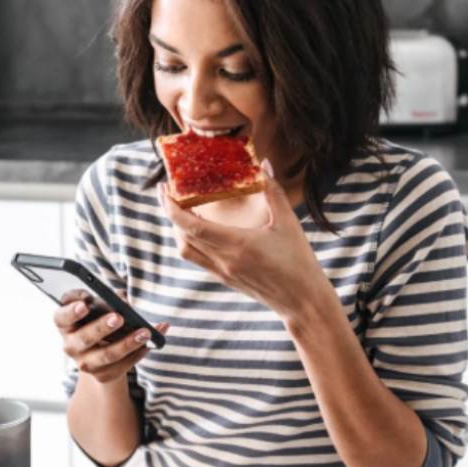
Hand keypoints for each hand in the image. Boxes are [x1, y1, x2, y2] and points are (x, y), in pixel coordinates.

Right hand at [53, 300, 169, 383]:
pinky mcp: (102, 375)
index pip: (62, 317)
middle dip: (102, 328)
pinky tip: (151, 343)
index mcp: (65, 324)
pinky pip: (123, 365)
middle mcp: (70, 345)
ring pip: (107, 355)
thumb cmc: (97, 319)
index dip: (72, 312)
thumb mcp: (97, 305)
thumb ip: (106, 298)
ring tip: (145, 332)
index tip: (85, 305)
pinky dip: (139, 353)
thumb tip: (123, 300)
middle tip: (119, 317)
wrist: (99, 349)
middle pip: (85, 338)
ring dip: (128, 343)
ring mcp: (85, 363)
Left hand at [158, 159, 332, 321]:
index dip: (172, 208)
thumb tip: (263, 164)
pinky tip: (199, 230)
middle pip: (182, 237)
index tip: (164, 190)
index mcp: (237, 245)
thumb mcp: (288, 223)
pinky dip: (190, 242)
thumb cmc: (299, 263)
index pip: (191, 226)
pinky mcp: (225, 279)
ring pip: (186, 250)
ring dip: (178, 230)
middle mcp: (224, 261)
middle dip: (170, 213)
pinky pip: (198, 259)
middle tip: (169, 193)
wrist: (302, 302)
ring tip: (181, 210)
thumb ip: (273, 192)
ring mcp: (222, 272)